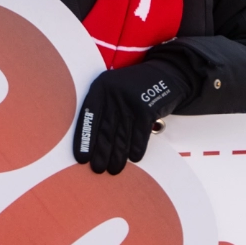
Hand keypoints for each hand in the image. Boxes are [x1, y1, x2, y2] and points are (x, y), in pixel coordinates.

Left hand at [72, 57, 191, 174]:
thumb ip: (102, 110)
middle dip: (101, 152)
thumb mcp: (113, 91)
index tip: (81, 158)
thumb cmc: (132, 90)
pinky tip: (133, 158)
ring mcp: (130, 99)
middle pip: (105, 128)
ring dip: (117, 155)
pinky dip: (136, 148)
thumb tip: (91, 144)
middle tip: (97, 169)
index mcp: (100, 87)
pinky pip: (140, 134)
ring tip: (113, 169)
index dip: (84, 139)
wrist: (164, 74)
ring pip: (122, 134)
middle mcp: (113, 92)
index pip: (88, 116)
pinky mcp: (147, 107)